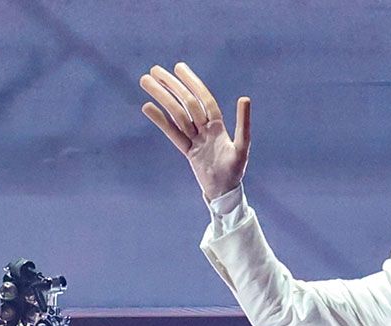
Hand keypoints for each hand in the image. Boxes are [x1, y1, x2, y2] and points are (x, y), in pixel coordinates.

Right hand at [140, 64, 249, 201]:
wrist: (224, 192)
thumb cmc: (235, 171)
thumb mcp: (242, 147)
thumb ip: (243, 123)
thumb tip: (244, 97)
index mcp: (217, 125)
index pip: (202, 98)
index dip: (191, 82)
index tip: (178, 67)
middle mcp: (204, 128)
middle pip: (185, 103)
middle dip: (170, 86)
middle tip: (153, 70)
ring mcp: (193, 138)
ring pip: (175, 114)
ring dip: (161, 97)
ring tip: (146, 82)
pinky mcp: (186, 150)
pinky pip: (170, 133)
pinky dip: (159, 120)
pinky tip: (147, 107)